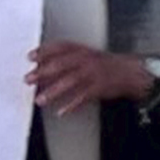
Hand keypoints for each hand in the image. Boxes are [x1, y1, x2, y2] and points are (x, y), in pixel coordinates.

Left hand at [27, 44, 156, 114]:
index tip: (30, 57)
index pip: (60, 47)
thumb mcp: (87, 55)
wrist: (130, 71)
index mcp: (82, 50)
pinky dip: (72, 105)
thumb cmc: (105, 64)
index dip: (44, 51)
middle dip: (43, 72)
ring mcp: (93, 74)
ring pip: (70, 82)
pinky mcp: (100, 87)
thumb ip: (67, 60)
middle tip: (29, 79)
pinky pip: (83, 97)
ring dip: (53, 91)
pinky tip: (61, 112)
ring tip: (40, 100)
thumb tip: (43, 67)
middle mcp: (87, 60)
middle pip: (61, 65)